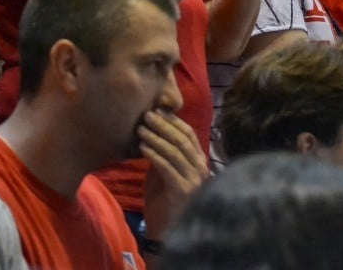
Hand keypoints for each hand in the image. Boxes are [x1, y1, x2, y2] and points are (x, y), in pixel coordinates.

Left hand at [140, 110, 208, 239]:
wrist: (166, 232)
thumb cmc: (164, 201)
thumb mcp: (165, 172)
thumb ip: (164, 155)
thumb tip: (152, 133)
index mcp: (199, 161)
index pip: (189, 134)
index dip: (173, 121)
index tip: (157, 110)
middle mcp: (201, 167)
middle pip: (183, 139)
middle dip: (164, 125)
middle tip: (147, 115)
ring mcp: (194, 179)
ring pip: (176, 151)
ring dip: (156, 138)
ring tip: (141, 129)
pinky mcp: (183, 189)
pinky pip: (167, 167)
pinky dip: (154, 155)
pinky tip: (142, 147)